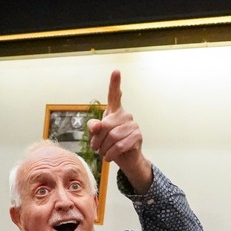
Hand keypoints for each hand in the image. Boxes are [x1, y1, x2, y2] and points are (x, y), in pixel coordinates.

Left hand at [87, 70, 151, 192]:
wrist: (125, 159)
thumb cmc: (109, 145)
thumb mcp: (96, 136)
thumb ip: (93, 128)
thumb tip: (96, 126)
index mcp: (114, 111)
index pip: (114, 95)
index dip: (115, 83)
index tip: (116, 71)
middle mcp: (125, 115)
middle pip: (106, 125)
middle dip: (97, 139)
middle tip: (95, 148)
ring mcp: (133, 125)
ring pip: (112, 136)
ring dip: (103, 148)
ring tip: (103, 153)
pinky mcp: (137, 136)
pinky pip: (119, 145)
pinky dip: (111, 154)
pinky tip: (109, 157)